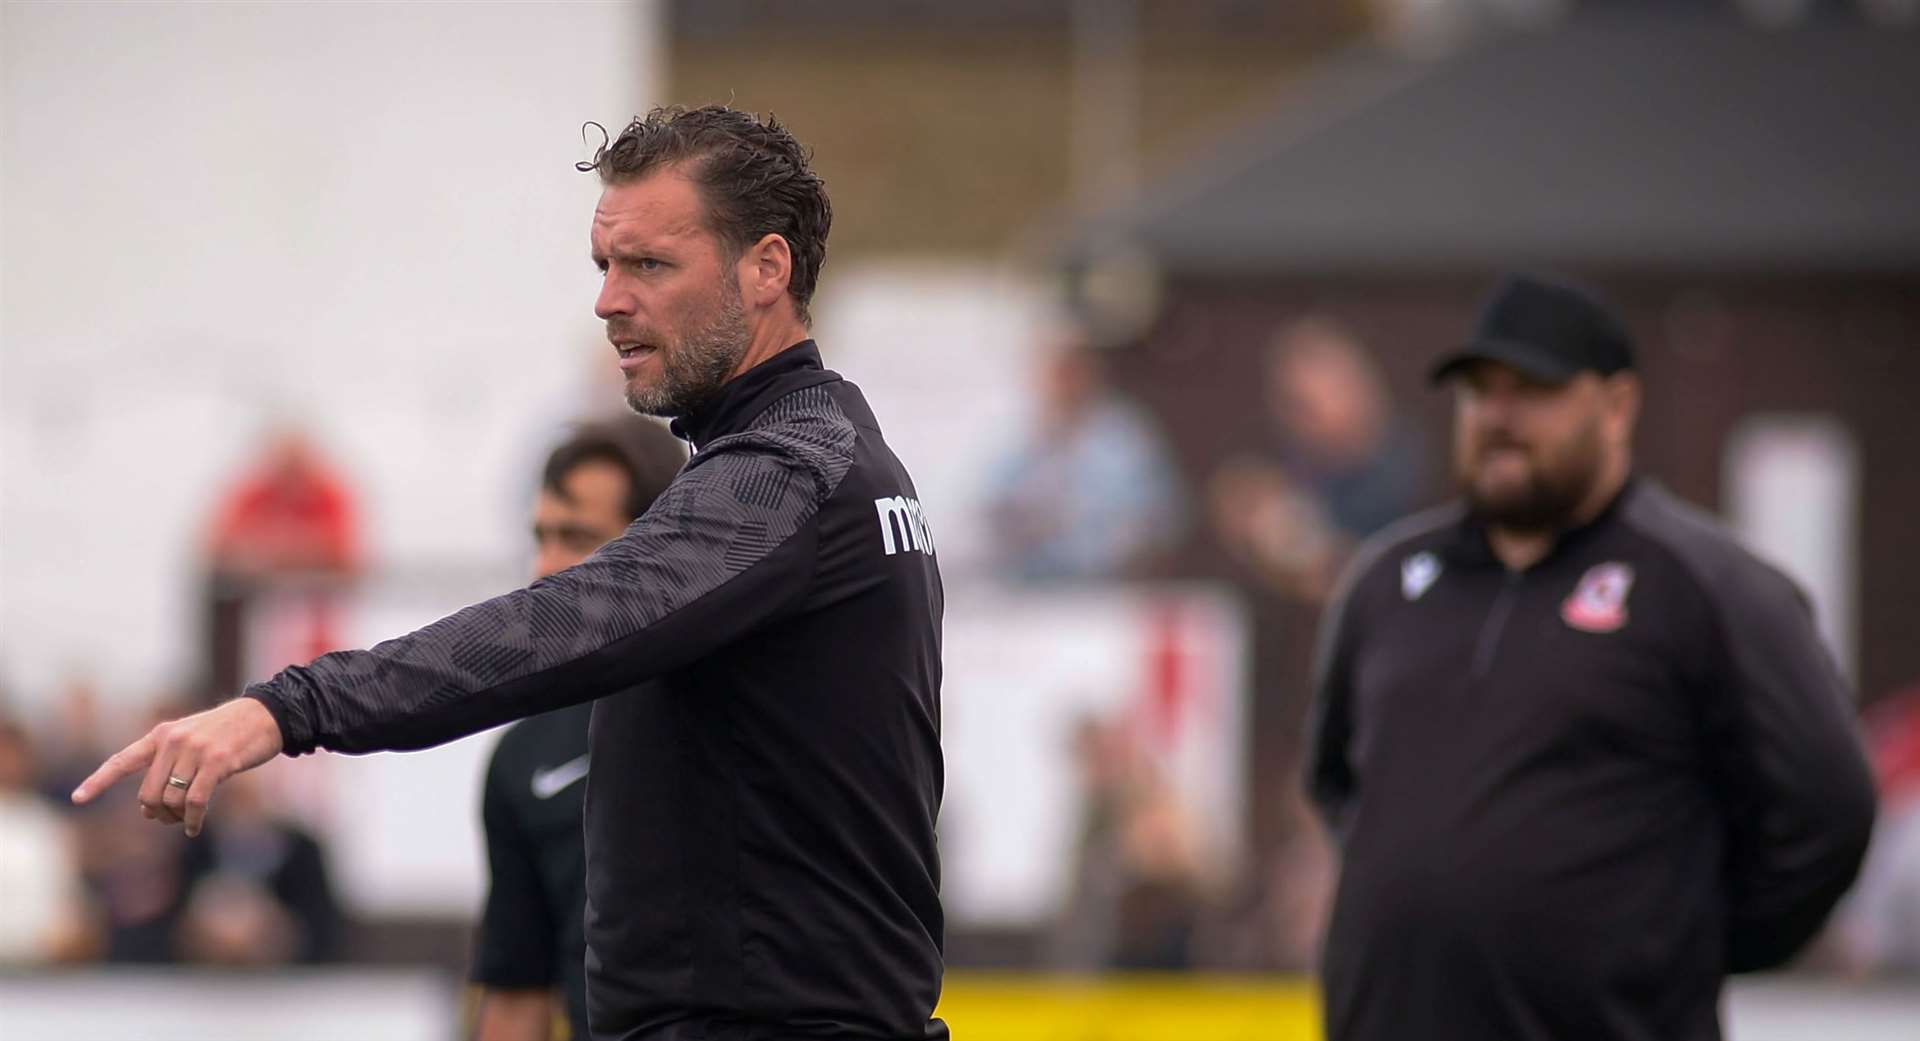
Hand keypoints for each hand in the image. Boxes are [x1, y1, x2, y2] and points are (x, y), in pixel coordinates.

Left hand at [71, 698, 283, 836]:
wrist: (266, 716)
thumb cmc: (229, 733)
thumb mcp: (193, 740)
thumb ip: (169, 765)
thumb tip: (150, 808)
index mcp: (162, 735)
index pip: (122, 761)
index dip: (99, 781)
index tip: (78, 798)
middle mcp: (173, 741)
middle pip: (148, 793)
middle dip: (156, 813)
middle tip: (168, 819)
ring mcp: (195, 751)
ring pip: (171, 799)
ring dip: (176, 818)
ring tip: (186, 821)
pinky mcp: (218, 762)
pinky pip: (196, 801)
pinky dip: (193, 819)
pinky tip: (193, 827)